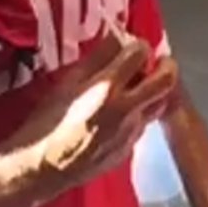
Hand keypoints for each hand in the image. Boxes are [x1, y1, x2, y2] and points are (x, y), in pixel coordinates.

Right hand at [6, 34, 178, 199]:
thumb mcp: (66, 83)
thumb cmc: (46, 123)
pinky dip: (138, 114)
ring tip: (141, 87)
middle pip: (165, 80)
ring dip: (155, 91)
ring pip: (158, 104)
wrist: (41, 169)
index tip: (133, 46)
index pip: (140, 53)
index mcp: (107, 88)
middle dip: (166, 65)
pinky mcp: (129, 149)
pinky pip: (142, 125)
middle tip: (158, 61)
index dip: (139, 44)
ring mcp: (131, 132)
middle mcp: (126, 109)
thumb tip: (118, 37)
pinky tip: (120, 115)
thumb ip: (96, 58)